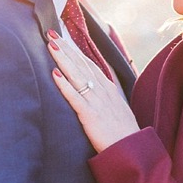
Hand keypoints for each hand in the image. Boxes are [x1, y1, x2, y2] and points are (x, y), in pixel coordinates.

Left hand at [46, 30, 137, 151]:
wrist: (131, 149)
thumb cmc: (122, 131)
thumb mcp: (116, 107)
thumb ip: (104, 95)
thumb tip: (93, 86)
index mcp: (108, 87)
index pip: (88, 63)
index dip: (75, 49)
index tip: (63, 36)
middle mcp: (102, 90)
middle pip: (81, 64)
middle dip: (66, 47)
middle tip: (51, 32)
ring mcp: (96, 101)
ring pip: (77, 75)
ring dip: (63, 59)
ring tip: (51, 45)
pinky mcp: (90, 115)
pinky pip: (75, 97)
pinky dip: (64, 85)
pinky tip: (54, 74)